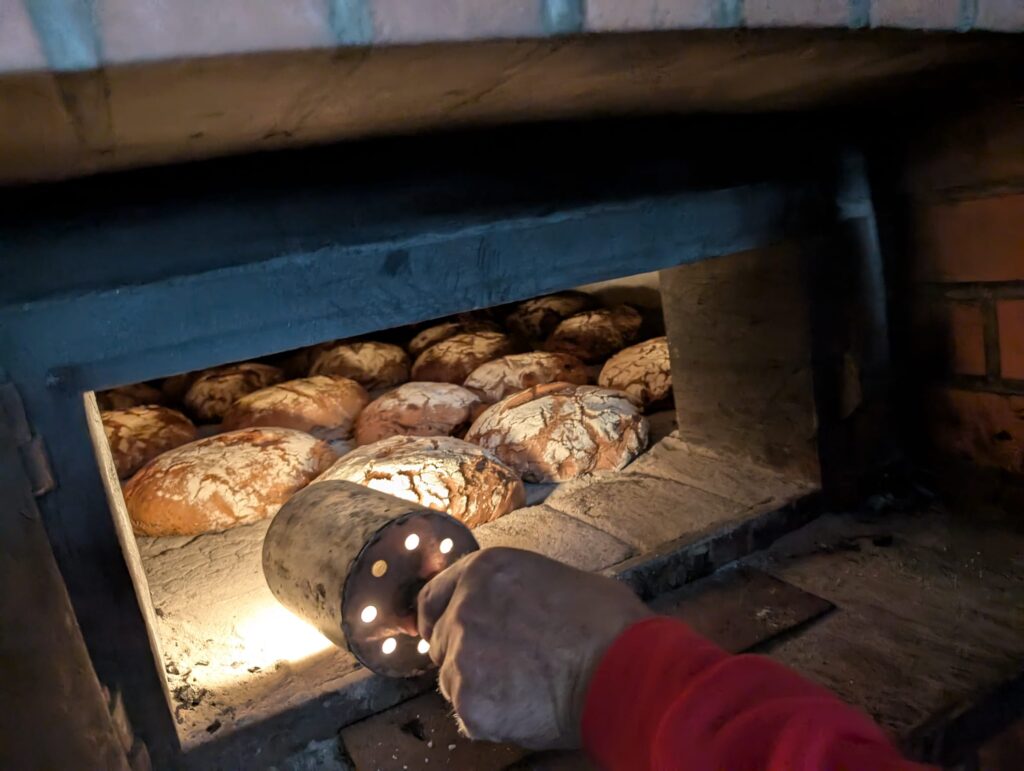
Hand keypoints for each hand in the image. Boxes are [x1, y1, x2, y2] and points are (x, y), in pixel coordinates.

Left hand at [417, 547, 650, 749]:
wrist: (625, 670)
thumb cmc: (607, 623)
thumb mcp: (556, 579)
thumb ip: (514, 591)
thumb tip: (510, 608)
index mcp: (485, 571)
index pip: (433, 597)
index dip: (440, 619)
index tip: (445, 633)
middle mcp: (464, 608)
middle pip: (443, 642)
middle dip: (467, 656)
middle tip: (506, 668)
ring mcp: (463, 658)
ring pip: (453, 681)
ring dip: (479, 687)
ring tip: (526, 687)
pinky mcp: (470, 703)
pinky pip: (470, 714)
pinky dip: (493, 717)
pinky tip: (528, 707)